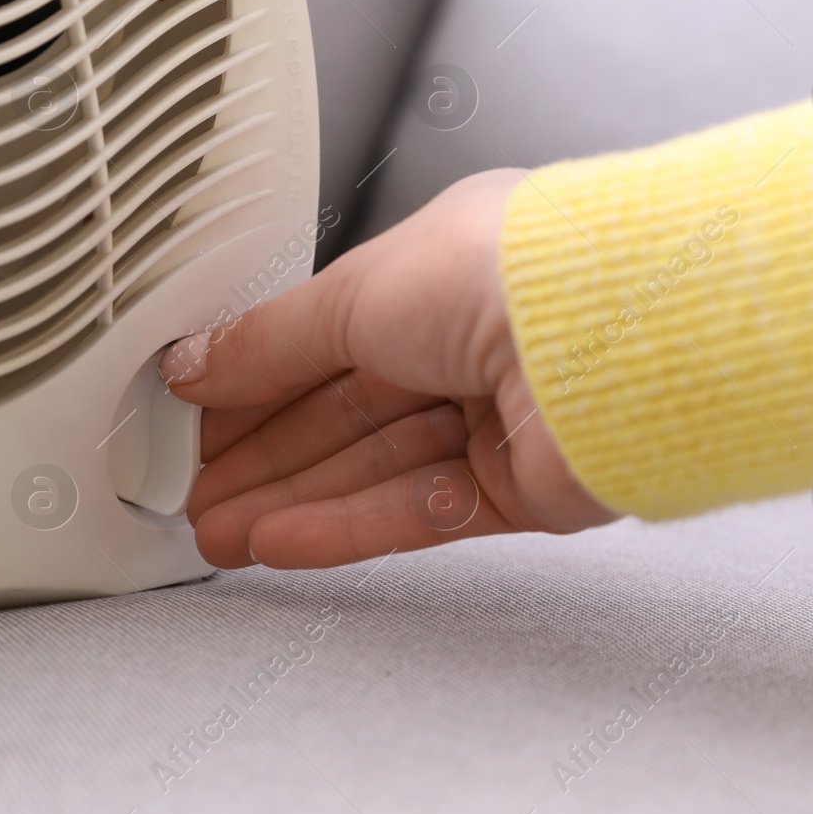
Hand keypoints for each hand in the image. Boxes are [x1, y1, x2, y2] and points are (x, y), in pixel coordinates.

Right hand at [161, 169, 617, 569]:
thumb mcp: (354, 291)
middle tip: (192, 491)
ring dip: (290, 502)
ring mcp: (500, 418)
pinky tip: (281, 542)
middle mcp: (472, 341)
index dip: (254, 380)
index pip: (324, 339)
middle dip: (262, 455)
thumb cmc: (510, 272)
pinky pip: (417, 514)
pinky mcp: (523, 489)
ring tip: (219, 532)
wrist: (620, 337)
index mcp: (437, 273)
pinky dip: (345, 528)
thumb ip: (268, 340)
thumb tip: (196, 362)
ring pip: (373, 471)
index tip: (193, 414)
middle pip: (342, 413)